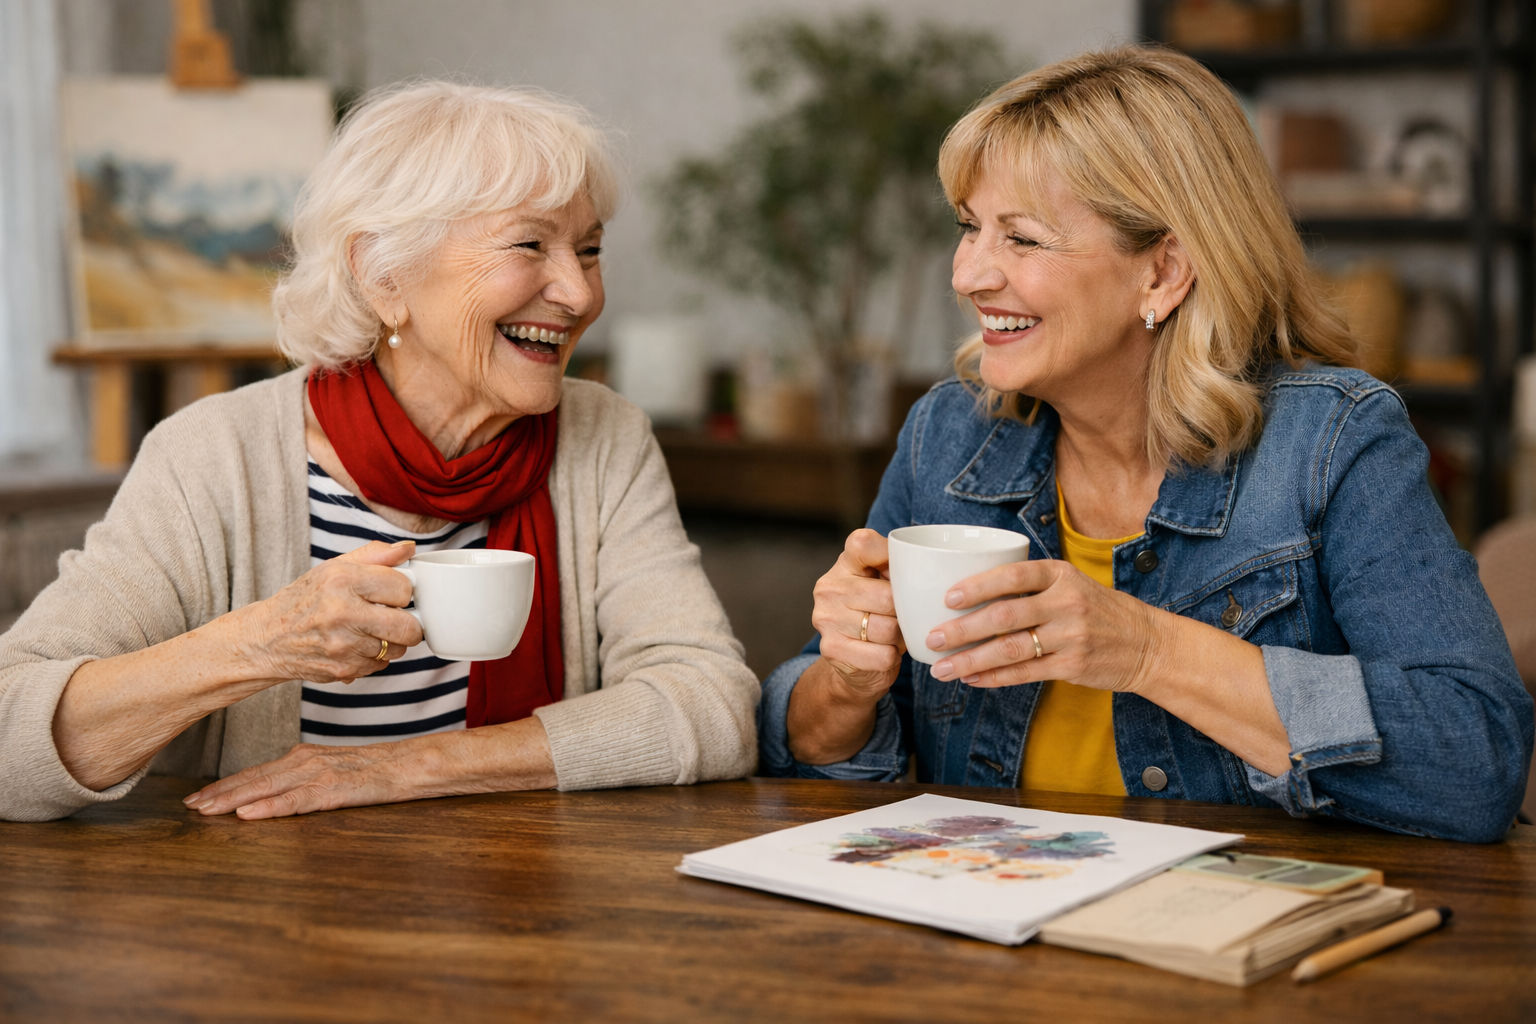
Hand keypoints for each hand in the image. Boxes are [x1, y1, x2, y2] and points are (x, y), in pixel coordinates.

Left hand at [183, 742, 413, 818]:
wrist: (412, 764)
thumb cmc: (378, 771)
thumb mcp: (335, 771)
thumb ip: (307, 779)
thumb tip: (281, 791)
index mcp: (304, 758)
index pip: (256, 773)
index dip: (225, 786)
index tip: (198, 798)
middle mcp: (305, 762)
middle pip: (253, 779)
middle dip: (218, 794)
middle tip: (188, 808)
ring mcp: (318, 775)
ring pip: (267, 788)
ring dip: (233, 801)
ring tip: (206, 811)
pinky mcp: (333, 790)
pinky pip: (295, 802)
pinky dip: (269, 807)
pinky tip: (249, 814)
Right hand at [237, 540, 423, 685]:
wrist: (268, 638)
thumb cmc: (304, 600)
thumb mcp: (334, 567)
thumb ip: (375, 555)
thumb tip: (409, 549)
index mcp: (342, 580)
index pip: (403, 588)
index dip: (402, 591)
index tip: (392, 593)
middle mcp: (342, 613)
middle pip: (408, 626)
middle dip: (407, 622)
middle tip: (393, 616)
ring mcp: (343, 645)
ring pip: (398, 648)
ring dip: (390, 641)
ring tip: (369, 629)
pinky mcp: (344, 669)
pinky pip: (381, 664)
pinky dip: (375, 656)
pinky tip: (356, 645)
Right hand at [810, 529, 906, 699]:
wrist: (852, 660)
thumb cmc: (878, 613)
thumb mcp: (886, 583)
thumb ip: (901, 569)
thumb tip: (930, 569)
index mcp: (846, 563)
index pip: (864, 543)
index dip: (889, 555)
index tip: (902, 572)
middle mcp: (830, 586)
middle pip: (887, 597)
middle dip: (905, 612)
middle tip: (905, 617)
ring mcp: (827, 617)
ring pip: (887, 629)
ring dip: (900, 637)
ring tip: (895, 636)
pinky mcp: (831, 647)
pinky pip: (881, 655)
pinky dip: (890, 657)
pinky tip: (885, 652)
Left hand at [926, 558, 1160, 692]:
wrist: (1148, 643)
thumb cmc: (1098, 611)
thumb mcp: (1071, 584)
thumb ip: (1030, 586)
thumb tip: (969, 592)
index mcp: (1061, 575)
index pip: (1014, 575)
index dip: (978, 586)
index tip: (948, 597)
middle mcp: (1066, 603)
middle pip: (1004, 616)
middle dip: (962, 629)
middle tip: (931, 638)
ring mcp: (1071, 636)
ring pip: (1010, 649)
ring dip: (971, 660)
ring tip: (941, 668)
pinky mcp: (1073, 665)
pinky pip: (1025, 673)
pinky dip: (994, 677)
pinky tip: (972, 679)